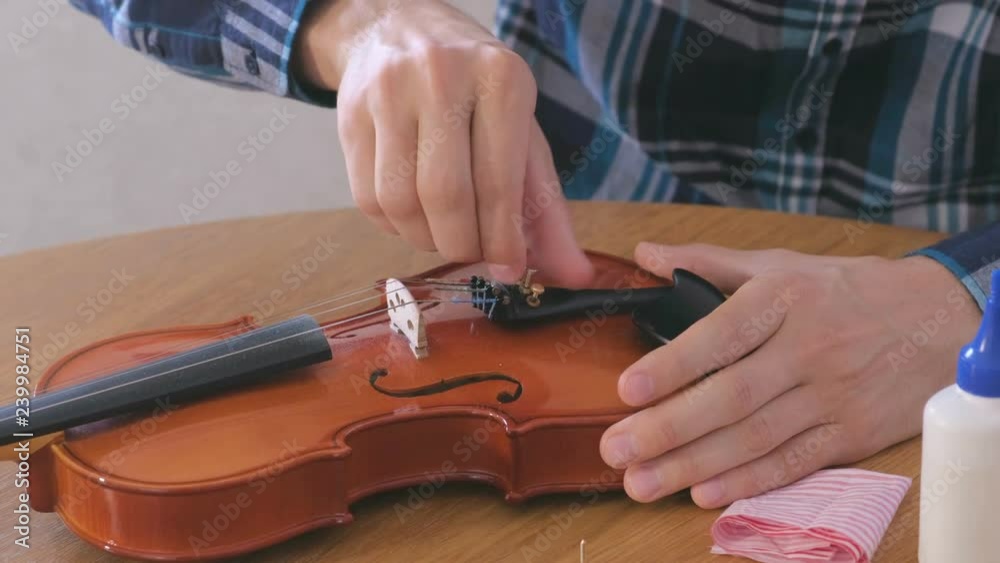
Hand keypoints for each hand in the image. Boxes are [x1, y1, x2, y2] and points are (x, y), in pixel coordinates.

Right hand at [295, 0, 592, 284]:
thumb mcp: (522, 133)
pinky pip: (367, 198)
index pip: (499, 180)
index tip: (508, 270)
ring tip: (443, 233)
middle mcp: (441, 78)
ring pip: (399, 202)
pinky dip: (394, 226)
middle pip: (445, 195)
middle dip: (461, 244)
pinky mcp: (349, 114)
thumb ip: (547, 207)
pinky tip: (413, 214)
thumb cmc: (476, 92)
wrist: (401, 28)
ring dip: (424, 239)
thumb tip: (573, 275)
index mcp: (500, 79)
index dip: (502, 240)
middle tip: (472, 252)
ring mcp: (388, 93)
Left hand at [600, 242, 979, 506]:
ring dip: (694, 465)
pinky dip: (749, 481)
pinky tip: (704, 493)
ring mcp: (831, 396)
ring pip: (756, 438)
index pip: (721, 335)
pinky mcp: (851, 434)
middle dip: (668, 428)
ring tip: (641, 482)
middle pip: (732, 397)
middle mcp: (807, 349)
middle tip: (616, 449)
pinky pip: (794, 463)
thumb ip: (708, 263)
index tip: (626, 388)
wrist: (936, 320)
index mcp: (783, 300)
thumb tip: (644, 255)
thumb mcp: (780, 264)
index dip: (674, 364)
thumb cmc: (844, 290)